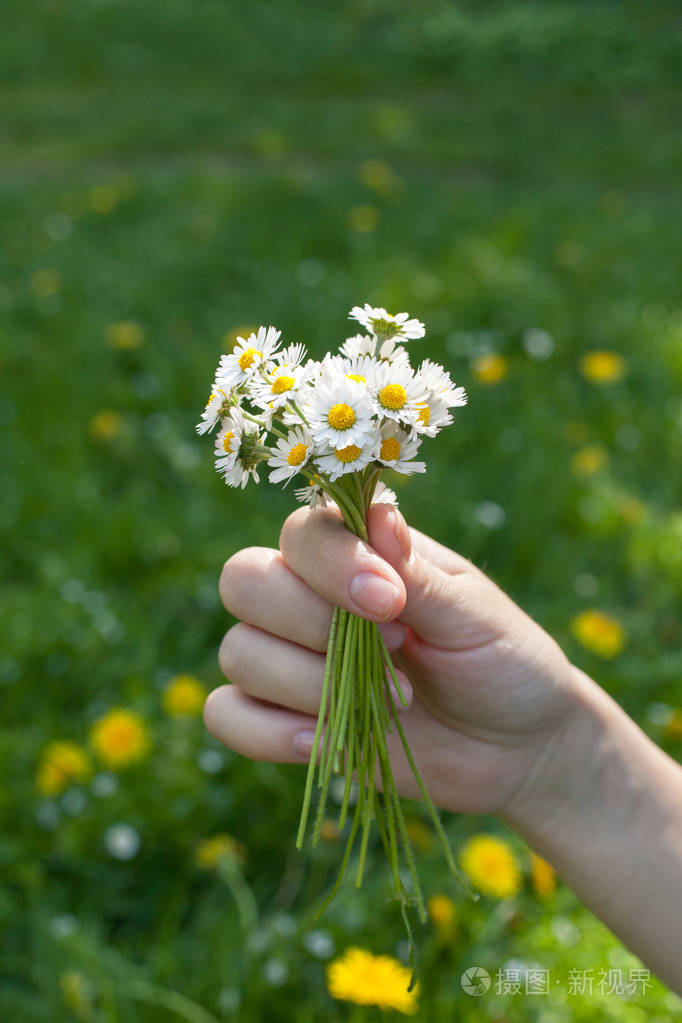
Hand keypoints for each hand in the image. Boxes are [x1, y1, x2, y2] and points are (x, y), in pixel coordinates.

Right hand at [204, 503, 580, 817]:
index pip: (300, 533)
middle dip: (310, 623)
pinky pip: (226, 714)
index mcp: (359, 554)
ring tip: (389, 702)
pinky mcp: (285, 720)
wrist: (518, 749)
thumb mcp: (474, 615)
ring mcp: (293, 659)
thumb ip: (416, 572)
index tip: (393, 604)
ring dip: (308, 685)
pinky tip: (324, 741)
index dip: (332, 566)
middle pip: (244, 581)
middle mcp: (311, 598)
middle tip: (394, 650)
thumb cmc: (504, 662)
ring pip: (238, 651)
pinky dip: (266, 731)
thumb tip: (375, 514)